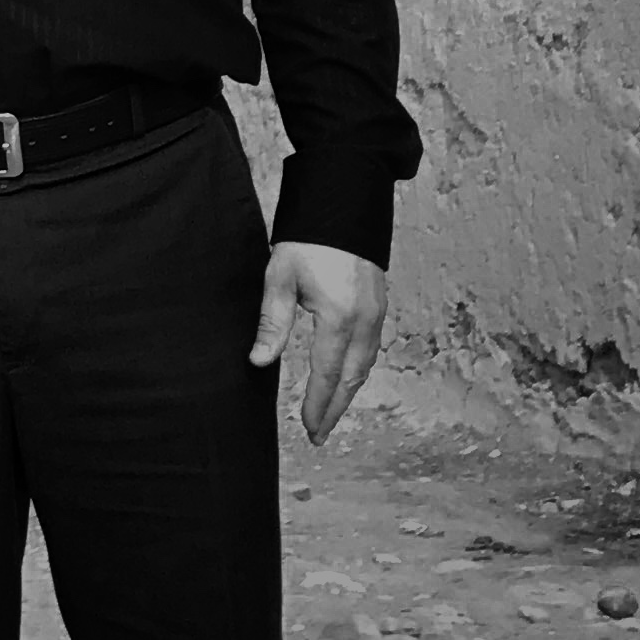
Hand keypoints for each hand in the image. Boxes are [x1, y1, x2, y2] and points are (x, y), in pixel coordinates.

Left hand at [251, 239, 387, 441]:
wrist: (343, 204)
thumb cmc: (307, 240)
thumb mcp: (280, 278)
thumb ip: (272, 324)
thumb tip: (259, 363)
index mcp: (339, 319)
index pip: (327, 375)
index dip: (317, 406)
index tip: (308, 429)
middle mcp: (365, 323)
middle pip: (351, 379)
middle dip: (335, 409)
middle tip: (318, 435)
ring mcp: (377, 315)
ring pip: (364, 367)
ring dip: (347, 393)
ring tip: (329, 413)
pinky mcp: (379, 306)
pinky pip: (371, 350)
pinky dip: (357, 371)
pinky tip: (346, 378)